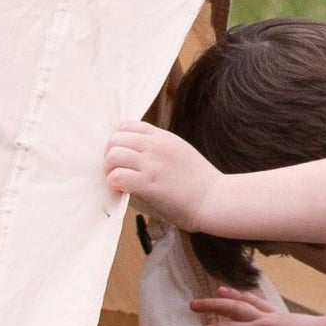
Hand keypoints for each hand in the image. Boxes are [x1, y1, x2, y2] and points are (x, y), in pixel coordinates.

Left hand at [105, 121, 219, 229]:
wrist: (216, 200)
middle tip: (116, 170)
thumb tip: (135, 154)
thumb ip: (160, 149)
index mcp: (163, 137)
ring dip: (110, 169)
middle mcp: (156, 146)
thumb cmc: (201, 183)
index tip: (123, 156)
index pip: (126, 125)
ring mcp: (152, 164)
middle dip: (110, 155)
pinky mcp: (149, 184)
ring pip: (113, 155)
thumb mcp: (181, 153)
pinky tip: (123, 190)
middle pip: (115, 139)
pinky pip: (117, 176)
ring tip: (118, 181)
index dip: (118, 141)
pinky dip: (115, 184)